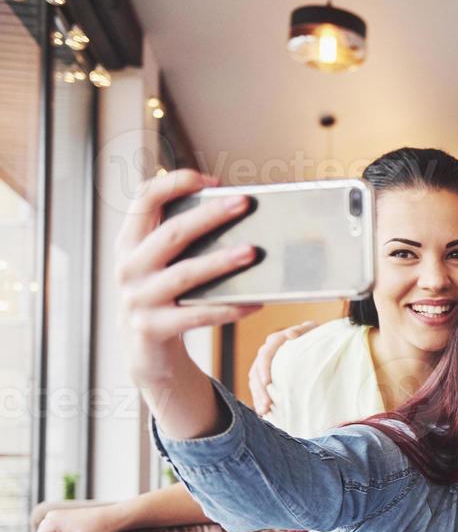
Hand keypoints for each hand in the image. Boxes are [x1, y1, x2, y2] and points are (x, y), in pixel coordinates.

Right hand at [117, 170, 261, 384]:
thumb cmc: (166, 297)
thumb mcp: (162, 264)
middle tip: (243, 203)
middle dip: (209, 216)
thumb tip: (233, 212)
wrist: (145, 352)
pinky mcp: (152, 328)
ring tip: (252, 252)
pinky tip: (255, 302)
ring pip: (185, 274)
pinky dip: (229, 308)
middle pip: (171, 233)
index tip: (211, 179)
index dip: (175, 183)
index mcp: (130, 242)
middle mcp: (128, 266)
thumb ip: (182, 239)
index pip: (144, 198)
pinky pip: (197, 315)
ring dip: (221, 262)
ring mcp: (138, 298)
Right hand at [249, 321, 317, 414]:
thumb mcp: (311, 330)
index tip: (267, 382)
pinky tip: (264, 412)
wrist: (315, 342)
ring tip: (263, 411)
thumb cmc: (315, 335)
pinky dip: (260, 399)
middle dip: (260, 390)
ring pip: (255, 382)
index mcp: (276, 341)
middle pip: (257, 372)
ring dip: (258, 397)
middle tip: (266, 405)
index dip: (264, 368)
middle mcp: (267, 352)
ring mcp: (265, 364)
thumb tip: (291, 335)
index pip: (265, 355)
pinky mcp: (266, 374)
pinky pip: (259, 388)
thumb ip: (301, 331)